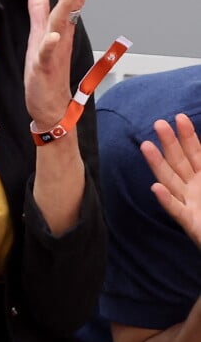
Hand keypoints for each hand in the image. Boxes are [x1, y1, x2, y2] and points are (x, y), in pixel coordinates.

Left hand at [24, 0, 94, 129]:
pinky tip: (53, 35)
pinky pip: (47, 54)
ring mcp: (53, 50)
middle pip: (73, 1)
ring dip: (68, 5)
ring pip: (61, 24)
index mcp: (60, 24)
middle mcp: (61, 34)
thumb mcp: (38, 34)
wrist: (49, 106)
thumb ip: (39, 10)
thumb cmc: (45, 71)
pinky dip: (50, 44)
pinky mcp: (44, 68)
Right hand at [141, 114, 200, 247]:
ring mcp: (189, 204)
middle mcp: (193, 188)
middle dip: (169, 143)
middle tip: (159, 124)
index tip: (179, 117)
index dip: (188, 136)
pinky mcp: (190, 223)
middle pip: (178, 162)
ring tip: (146, 146)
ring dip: (158, 164)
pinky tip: (156, 187)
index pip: (195, 152)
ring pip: (171, 180)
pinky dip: (166, 199)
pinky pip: (176, 210)